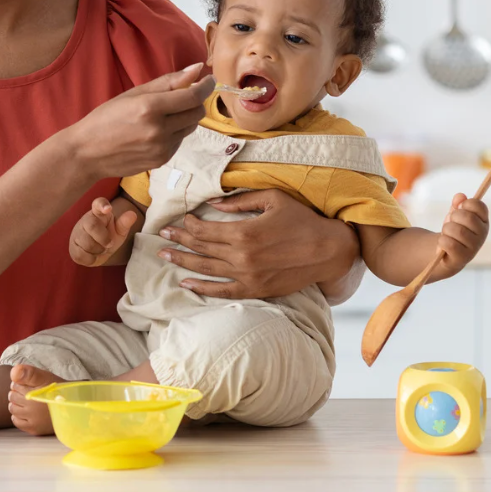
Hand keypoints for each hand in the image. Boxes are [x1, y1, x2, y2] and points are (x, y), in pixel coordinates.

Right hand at [66, 63, 213, 181]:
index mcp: (149, 108)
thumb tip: (197, 68)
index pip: (192, 96)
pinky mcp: (162, 160)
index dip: (206, 86)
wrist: (87, 152)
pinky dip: (175, 132)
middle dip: (195, 101)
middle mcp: (158, 130)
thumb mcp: (134, 94)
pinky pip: (180, 141)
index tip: (210, 79)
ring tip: (164, 114)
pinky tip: (155, 131)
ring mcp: (161, 148)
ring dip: (185, 117)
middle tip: (183, 95)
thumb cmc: (106, 118)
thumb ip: (168, 82)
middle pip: (197, 112)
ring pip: (191, 127)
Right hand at [69, 197, 140, 266]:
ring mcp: (77, 233)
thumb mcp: (119, 230)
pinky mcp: (73, 247)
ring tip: (101, 249)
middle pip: (92, 226)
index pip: (98, 204)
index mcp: (99, 213)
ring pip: (86, 243)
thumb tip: (132, 215)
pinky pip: (80, 255)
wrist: (98, 251)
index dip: (102, 205)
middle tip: (109, 244)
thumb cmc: (108, 237)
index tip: (108, 209)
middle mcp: (86, 220)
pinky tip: (93, 255)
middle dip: (103, 238)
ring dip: (98, 250)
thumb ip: (124, 223)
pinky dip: (90, 259)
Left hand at [156, 189, 360, 299]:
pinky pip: (223, 292)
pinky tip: (186, 285)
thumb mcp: (273, 199)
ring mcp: (248, 276)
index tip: (180, 219)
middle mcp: (242, 256)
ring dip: (183, 262)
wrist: (328, 251)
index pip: (205, 229)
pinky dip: (202, 289)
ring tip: (165, 255)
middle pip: (201, 248)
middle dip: (180, 240)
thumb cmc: (302, 220)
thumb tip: (213, 204)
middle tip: (162, 236)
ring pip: (206, 270)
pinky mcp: (256, 290)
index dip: (189, 224)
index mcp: (244, 232)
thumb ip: (240, 201)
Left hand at [436, 192, 488, 275]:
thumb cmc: (453, 230)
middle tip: (451, 222)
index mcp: (483, 221)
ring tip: (447, 234)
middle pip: (467, 216)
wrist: (446, 252)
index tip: (459, 208)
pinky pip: (449, 244)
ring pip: (456, 230)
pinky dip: (442, 241)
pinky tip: (443, 243)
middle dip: (453, 217)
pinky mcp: (463, 257)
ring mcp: (474, 247)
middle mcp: (482, 234)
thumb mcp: (454, 214)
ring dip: (446, 229)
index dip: (466, 204)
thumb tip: (460, 196)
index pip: (479, 206)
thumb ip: (457, 204)